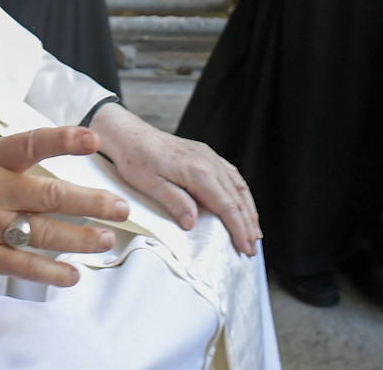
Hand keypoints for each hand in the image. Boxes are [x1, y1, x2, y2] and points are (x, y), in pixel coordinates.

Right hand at [0, 127, 129, 285]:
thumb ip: (7, 166)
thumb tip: (52, 176)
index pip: (30, 144)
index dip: (63, 140)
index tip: (92, 139)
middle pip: (52, 195)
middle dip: (93, 203)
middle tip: (121, 208)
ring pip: (45, 233)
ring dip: (82, 239)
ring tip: (105, 240)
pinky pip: (25, 264)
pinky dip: (53, 272)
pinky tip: (73, 274)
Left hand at [90, 104, 260, 255]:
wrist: (128, 134)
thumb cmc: (135, 158)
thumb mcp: (150, 184)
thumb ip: (175, 202)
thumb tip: (193, 224)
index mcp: (198, 171)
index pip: (227, 206)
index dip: (239, 229)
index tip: (246, 248)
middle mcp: (209, 162)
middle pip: (237, 198)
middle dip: (248, 225)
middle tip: (252, 248)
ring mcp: (209, 156)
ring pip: (238, 186)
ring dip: (248, 210)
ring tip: (253, 231)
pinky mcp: (205, 154)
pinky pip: (231, 176)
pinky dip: (241, 194)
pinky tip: (242, 204)